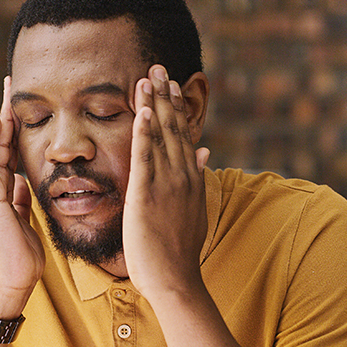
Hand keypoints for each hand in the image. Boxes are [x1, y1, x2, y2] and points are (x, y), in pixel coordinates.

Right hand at [0, 77, 44, 317]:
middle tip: (12, 84)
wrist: (11, 283)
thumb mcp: (25, 221)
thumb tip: (21, 182)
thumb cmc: (20, 258)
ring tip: (7, 92)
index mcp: (0, 193)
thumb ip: (20, 200)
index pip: (8, 152)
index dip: (14, 128)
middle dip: (6, 113)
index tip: (22, 104)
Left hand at [123, 65, 210, 298]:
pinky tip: (141, 112)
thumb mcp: (194, 211)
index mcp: (191, 179)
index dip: (176, 108)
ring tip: (147, 77)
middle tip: (157, 66)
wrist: (175, 281)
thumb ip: (198, 179)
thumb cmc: (179, 252)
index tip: (171, 84)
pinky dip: (144, 134)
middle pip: (173, 128)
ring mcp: (166, 185)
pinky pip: (145, 158)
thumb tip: (205, 153)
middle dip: (164, 96)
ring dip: (153, 105)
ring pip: (160, 136)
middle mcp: (182, 176)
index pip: (183, 135)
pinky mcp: (146, 196)